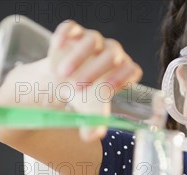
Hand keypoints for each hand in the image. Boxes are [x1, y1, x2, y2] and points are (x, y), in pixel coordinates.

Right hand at [49, 20, 142, 140]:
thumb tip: (91, 135)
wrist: (62, 82)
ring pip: (92, 40)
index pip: (132, 68)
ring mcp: (93, 40)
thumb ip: (93, 124)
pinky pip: (71, 28)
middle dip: (96, 70)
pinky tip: (55, 50)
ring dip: (79, 56)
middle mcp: (111, 51)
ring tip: (63, 74)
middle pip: (113, 53)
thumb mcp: (89, 112)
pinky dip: (63, 36)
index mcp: (122, 70)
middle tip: (78, 87)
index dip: (122, 77)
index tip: (106, 89)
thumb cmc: (83, 96)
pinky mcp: (73, 32)